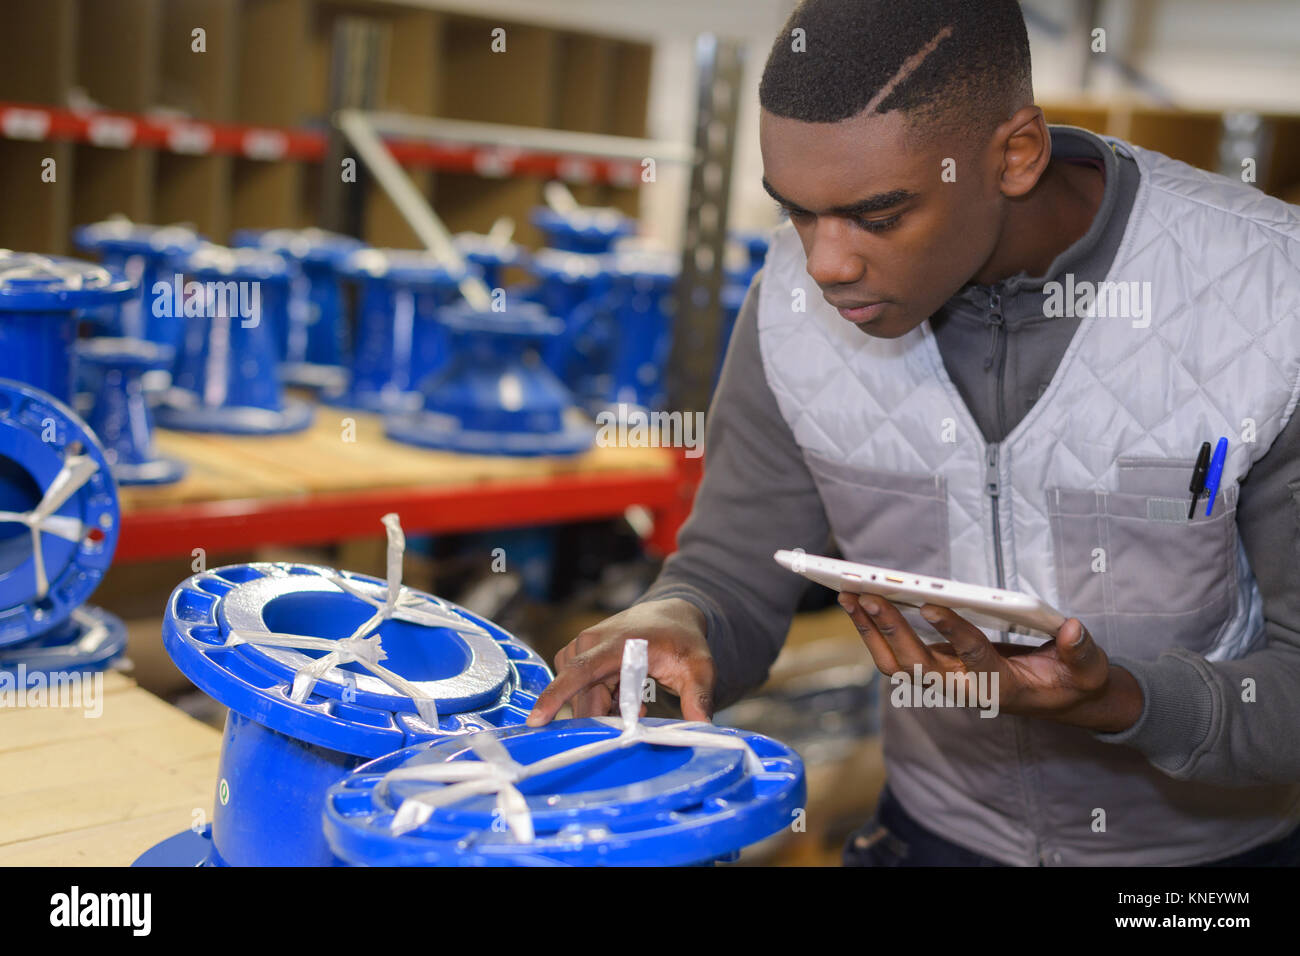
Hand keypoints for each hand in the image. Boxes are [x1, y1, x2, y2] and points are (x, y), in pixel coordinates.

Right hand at [526, 598, 714, 726]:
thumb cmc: (683, 641)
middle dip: (602, 718)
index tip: (537, 719)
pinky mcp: (578, 656)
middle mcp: (592, 642)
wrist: (671, 616)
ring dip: (605, 710)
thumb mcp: (700, 667)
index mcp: (618, 643)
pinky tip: (625, 701)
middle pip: (582, 696)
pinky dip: (601, 703)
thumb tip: (701, 726)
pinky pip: (580, 691)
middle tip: (634, 724)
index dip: (557, 695)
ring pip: (581, 696)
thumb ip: (700, 695)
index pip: (580, 671)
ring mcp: (582, 648)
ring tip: (639, 704)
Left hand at [838, 593, 1143, 732]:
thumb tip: (1072, 629)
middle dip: (891, 630)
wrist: (1062, 701)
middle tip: (867, 594)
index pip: (973, 658)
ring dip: (872, 630)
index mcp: (1003, 687)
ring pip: (898, 664)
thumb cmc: (1074, 681)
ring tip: (849, 594)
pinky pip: (897, 656)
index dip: (952, 633)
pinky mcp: (938, 669)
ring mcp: (948, 680)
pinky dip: (875, 631)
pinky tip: (859, 603)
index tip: (930, 605)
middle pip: (918, 665)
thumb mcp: (1089, 669)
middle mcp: (967, 688)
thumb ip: (1081, 651)